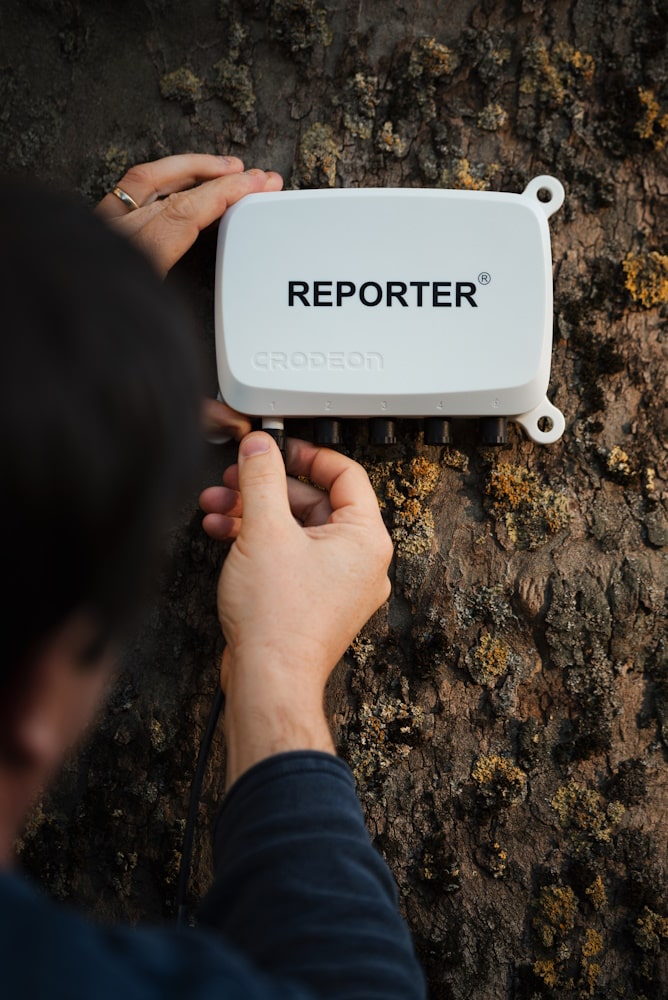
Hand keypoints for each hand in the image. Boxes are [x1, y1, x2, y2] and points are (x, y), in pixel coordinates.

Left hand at [97, 153, 282, 440]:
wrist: (25, 353)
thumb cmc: (75, 359)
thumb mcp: (146, 385)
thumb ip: (192, 408)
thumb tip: (231, 425)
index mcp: (136, 269)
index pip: (188, 214)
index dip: (228, 195)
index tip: (258, 185)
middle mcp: (114, 241)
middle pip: (172, 190)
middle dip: (219, 178)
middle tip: (254, 177)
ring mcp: (98, 233)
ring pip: (144, 181)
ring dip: (186, 170)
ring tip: (219, 169)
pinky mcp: (87, 236)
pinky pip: (125, 193)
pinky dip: (155, 183)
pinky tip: (170, 189)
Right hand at [199, 433, 392, 785]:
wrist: (268, 681)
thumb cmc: (279, 620)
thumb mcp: (265, 531)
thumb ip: (262, 479)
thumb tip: (260, 446)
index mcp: (365, 538)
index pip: (346, 474)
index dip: (307, 454)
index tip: (278, 447)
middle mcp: (359, 561)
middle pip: (313, 501)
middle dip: (265, 488)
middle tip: (234, 478)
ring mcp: (336, 584)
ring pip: (294, 530)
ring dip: (252, 513)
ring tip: (216, 507)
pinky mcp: (311, 601)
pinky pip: (288, 556)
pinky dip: (258, 542)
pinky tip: (223, 534)